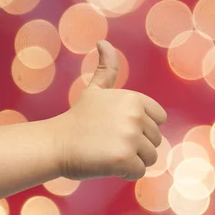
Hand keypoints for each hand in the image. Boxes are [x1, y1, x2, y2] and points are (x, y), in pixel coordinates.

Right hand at [54, 40, 166, 180]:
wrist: (55, 144)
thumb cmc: (78, 119)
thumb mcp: (95, 90)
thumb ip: (107, 68)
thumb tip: (103, 42)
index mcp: (135, 99)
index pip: (160, 119)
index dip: (142, 127)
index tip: (119, 127)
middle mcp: (136, 115)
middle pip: (155, 140)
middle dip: (136, 145)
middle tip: (110, 142)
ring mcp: (131, 137)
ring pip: (150, 157)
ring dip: (132, 160)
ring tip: (109, 152)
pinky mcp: (125, 158)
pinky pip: (139, 171)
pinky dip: (125, 172)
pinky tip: (107, 163)